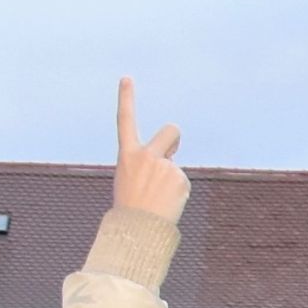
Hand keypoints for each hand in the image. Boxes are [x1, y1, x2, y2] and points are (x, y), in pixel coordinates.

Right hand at [109, 81, 188, 223]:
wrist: (138, 229)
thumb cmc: (132, 205)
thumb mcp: (132, 178)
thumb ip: (148, 162)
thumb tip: (172, 154)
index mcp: (128, 155)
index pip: (125, 120)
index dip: (126, 98)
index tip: (126, 78)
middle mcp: (146, 155)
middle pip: (171, 131)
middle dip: (175, 138)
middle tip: (172, 151)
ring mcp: (164, 166)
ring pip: (176, 166)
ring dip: (172, 179)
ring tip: (159, 198)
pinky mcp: (180, 179)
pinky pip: (182, 182)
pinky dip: (178, 193)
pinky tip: (167, 203)